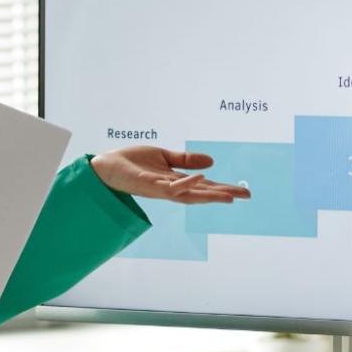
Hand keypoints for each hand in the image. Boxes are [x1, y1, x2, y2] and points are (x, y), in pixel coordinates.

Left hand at [91, 147, 251, 203]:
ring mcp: (160, 189)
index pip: (204, 186)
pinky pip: (171, 186)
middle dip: (224, 194)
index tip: (243, 192)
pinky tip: (202, 177)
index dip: (223, 188)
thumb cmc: (130, 162)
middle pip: (202, 193)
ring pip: (190, 195)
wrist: (104, 166)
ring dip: (211, 194)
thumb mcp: (163, 156)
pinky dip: (187, 183)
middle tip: (246, 195)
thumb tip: (211, 161)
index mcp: (175, 181)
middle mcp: (170, 188)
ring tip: (230, 195)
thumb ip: (185, 160)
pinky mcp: (149, 185)